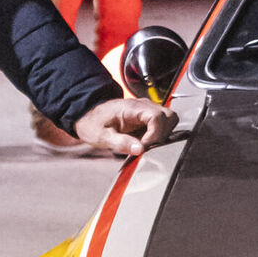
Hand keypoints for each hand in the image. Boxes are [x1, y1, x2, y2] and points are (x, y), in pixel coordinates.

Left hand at [41, 97, 164, 160]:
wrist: (87, 115)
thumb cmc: (93, 123)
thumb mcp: (101, 136)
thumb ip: (121, 143)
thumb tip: (140, 150)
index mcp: (132, 108)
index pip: (157, 117)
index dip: (155, 135)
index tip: (144, 146)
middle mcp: (143, 106)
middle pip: (169, 116)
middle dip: (163, 135)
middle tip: (148, 147)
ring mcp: (147, 110)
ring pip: (169, 119)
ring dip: (162, 134)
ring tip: (147, 144)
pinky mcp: (147, 116)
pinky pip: (162, 124)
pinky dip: (159, 134)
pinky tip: (145, 141)